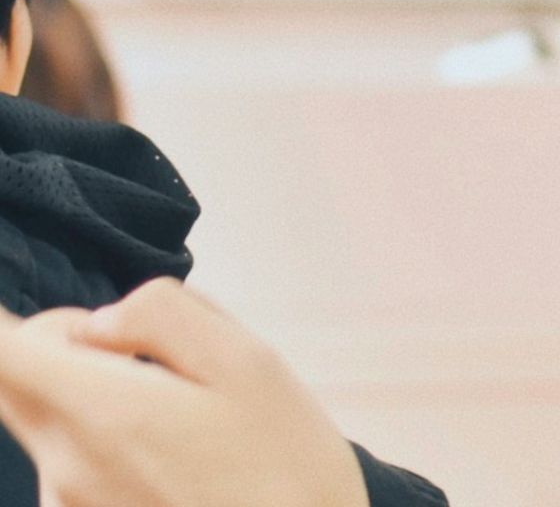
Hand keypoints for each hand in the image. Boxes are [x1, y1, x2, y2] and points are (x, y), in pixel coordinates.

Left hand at [0, 278, 369, 506]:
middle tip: (141, 351)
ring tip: (188, 419)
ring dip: (93, 396)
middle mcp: (66, 464)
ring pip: (47, 419)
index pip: (3, 350)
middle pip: (14, 379)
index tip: (59, 317)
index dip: (10, 320)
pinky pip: (73, 463)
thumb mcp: (250, 363)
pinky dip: (109, 442)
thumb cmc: (288, 468)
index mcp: (103, 410)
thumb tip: (99, 320)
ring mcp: (70, 503)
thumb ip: (163, 315)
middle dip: (59, 346)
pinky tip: (179, 460)